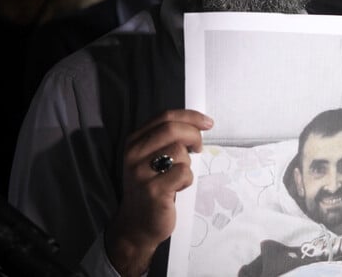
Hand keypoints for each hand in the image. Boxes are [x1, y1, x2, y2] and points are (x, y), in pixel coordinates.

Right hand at [105, 109, 212, 275]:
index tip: (207, 123)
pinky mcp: (153, 190)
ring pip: (179, 151)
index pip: (165, 117)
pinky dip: (187, 179)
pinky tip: (178, 188)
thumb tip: (199, 124)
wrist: (136, 225)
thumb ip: (168, 139)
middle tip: (198, 148)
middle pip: (172, 129)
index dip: (191, 116)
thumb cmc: (152, 188)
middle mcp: (133, 154)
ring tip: (179, 176)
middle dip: (194, 135)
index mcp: (134, 142)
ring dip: (188, 163)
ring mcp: (141, 173)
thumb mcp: (152, 159)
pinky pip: (183, 172)